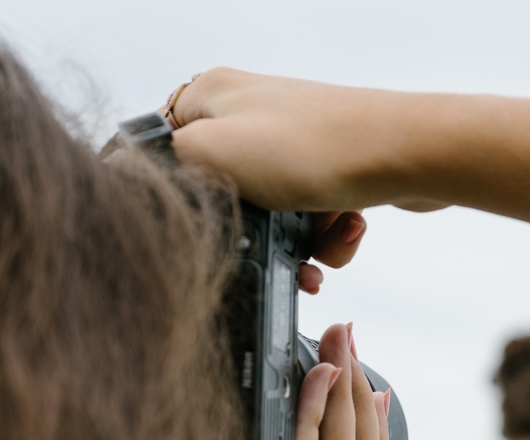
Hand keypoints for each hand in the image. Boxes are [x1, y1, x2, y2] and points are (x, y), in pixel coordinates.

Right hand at [170, 69, 447, 293]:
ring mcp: (291, 142)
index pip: (159, 146)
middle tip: (265, 252)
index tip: (183, 228)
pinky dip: (325, 236)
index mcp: (209, 97)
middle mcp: (249, 113)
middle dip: (247, 233)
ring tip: (317, 244)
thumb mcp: (211, 153)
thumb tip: (123, 172)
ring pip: (270, 215)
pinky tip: (345, 229)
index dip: (169, 193)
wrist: (405, 154)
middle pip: (221, 192)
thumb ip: (162, 164)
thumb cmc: (311, 146)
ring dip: (294, 243)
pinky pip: (310, 218)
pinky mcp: (328, 168)